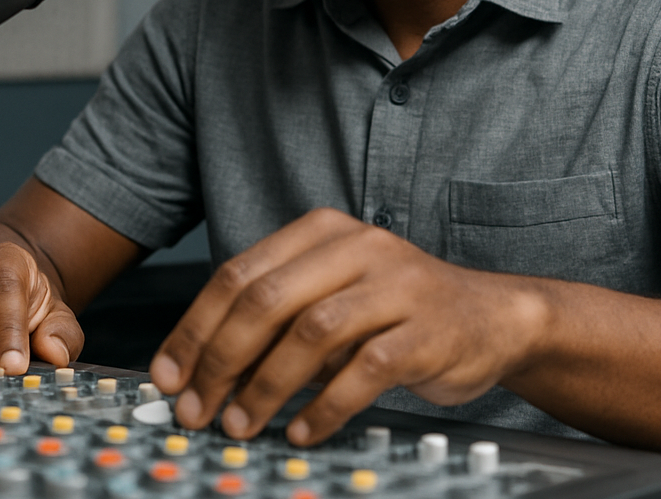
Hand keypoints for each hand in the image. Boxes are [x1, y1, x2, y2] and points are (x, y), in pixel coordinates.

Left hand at [149, 208, 541, 445]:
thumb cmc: (398, 307)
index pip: (240, 273)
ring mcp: (396, 285)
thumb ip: (278, 316)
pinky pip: (363, 370)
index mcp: (324, 230)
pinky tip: (303, 430)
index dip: (196, 327)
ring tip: (240, 424)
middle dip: (221, 359)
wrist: (491, 315)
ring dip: (265, 386)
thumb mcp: (334, 291)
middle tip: (196, 409)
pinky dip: (324, 406)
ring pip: (311, 331)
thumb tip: (200, 369)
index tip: (169, 374)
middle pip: (268, 298)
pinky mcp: (426, 329)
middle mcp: (359, 246)